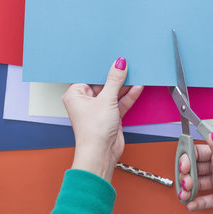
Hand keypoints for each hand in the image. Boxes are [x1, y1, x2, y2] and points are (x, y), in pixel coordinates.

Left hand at [62, 57, 143, 181]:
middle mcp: (86, 102)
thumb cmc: (93, 132)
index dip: (102, 68)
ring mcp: (99, 109)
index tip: (113, 60)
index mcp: (75, 95)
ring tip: (135, 74)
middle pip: (103, 83)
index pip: (90, 76)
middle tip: (126, 65)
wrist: (101, 154)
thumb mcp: (106, 100)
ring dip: (124, 86)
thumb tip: (119, 64)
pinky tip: (137, 86)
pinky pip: (120, 102)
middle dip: (115, 77)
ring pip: (113, 92)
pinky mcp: (111, 116)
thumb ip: (114, 80)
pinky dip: (129, 95)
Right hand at [179, 133, 212, 213]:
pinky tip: (190, 203)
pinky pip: (203, 200)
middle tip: (186, 181)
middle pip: (195, 168)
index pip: (200, 153)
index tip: (184, 163)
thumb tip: (212, 137)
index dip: (189, 157)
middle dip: (186, 174)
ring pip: (196, 184)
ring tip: (185, 194)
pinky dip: (194, 202)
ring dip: (187, 189)